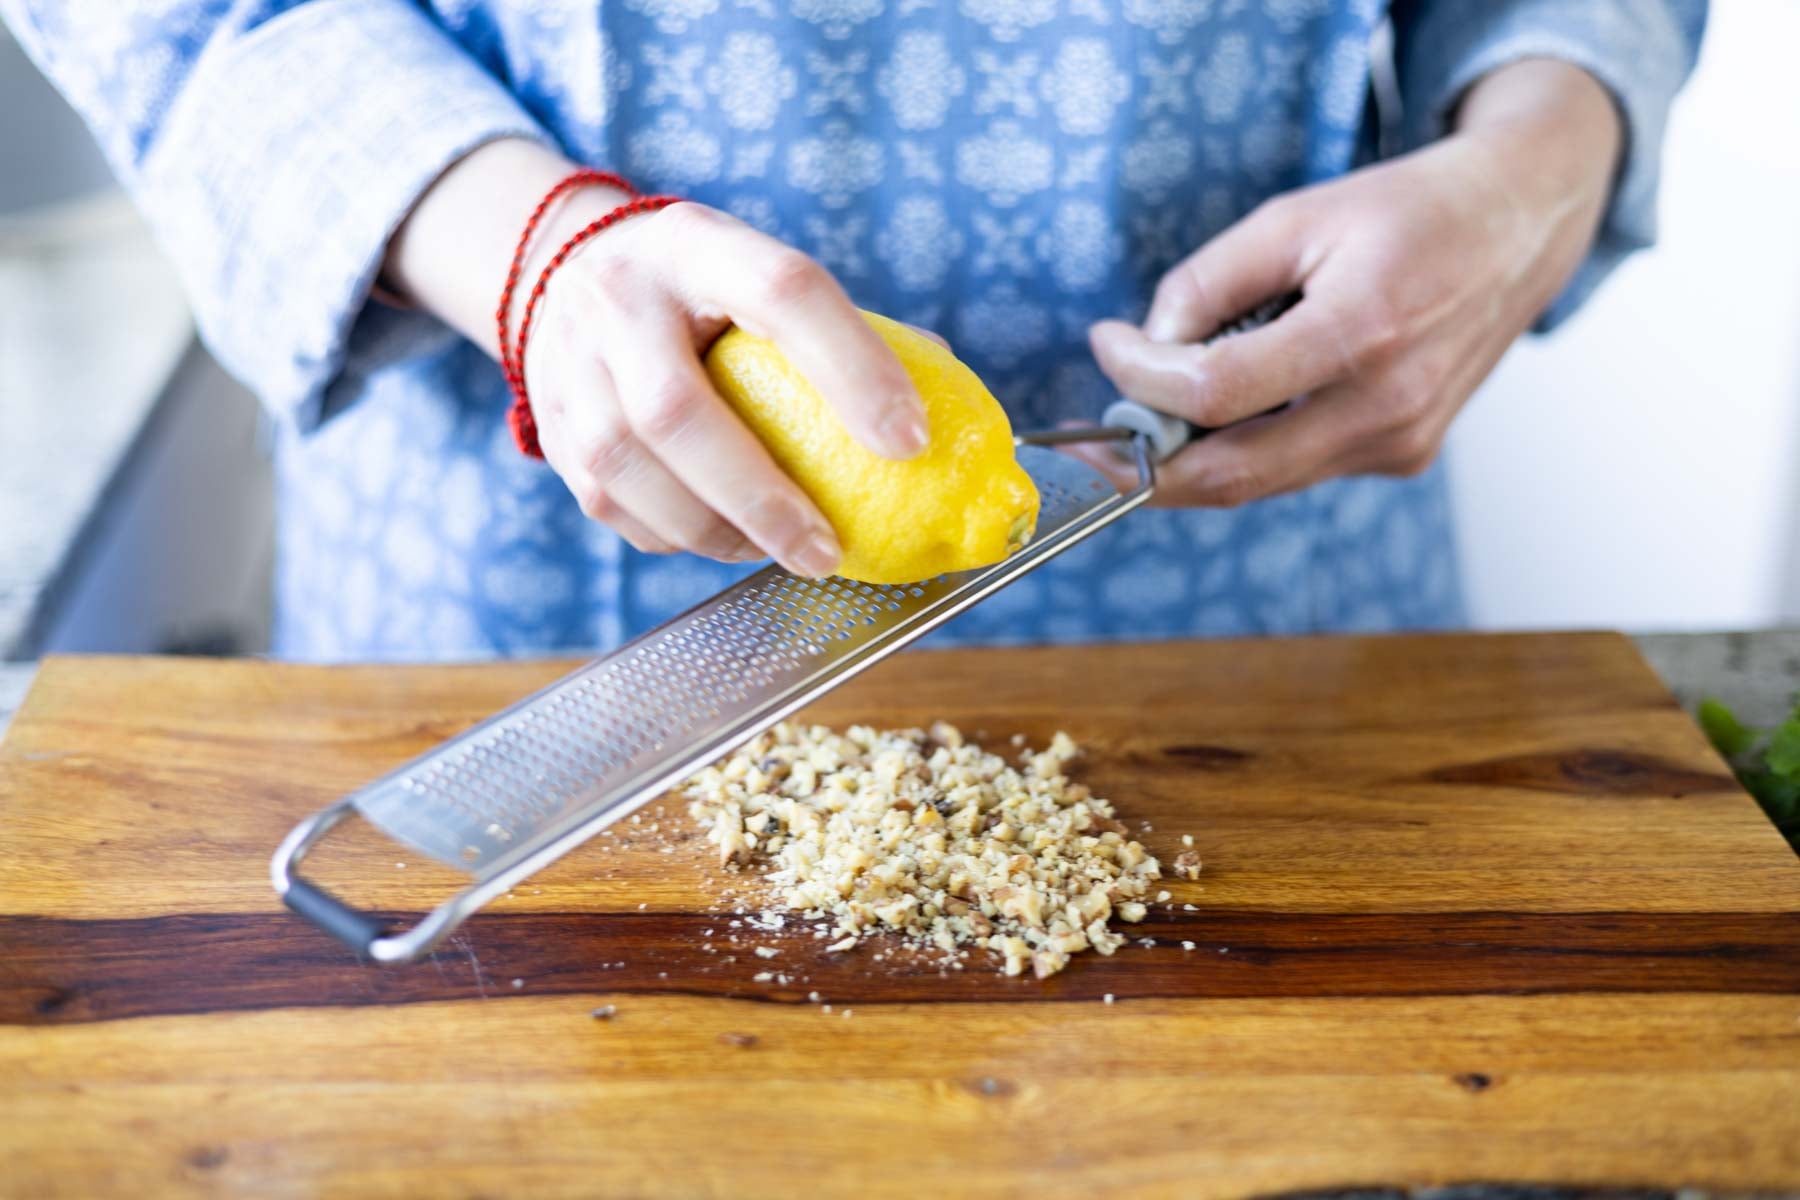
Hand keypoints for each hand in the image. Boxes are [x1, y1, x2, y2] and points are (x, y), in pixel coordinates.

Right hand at [381, 141, 927, 576]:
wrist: (562, 273)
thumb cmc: (700, 290)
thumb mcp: (756, 272)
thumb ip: (842, 332)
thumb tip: (946, 414)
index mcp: (698, 246)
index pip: (785, 293)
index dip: (853, 368)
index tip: (911, 442)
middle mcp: (620, 298)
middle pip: (679, 410)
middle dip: (763, 498)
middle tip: (827, 551)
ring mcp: (571, 365)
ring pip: (631, 469)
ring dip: (717, 530)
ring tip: (780, 551)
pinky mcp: (552, 429)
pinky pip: (612, 504)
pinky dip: (677, 536)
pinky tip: (725, 539)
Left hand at [1080, 59, 1622, 506]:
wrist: (1519, 228)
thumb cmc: (1407, 213)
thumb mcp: (1293, 216)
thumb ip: (1207, 283)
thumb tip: (1147, 351)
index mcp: (1362, 331)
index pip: (1214, 392)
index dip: (1139, 378)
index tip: (1107, 344)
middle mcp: (1387, 406)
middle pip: (1230, 475)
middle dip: (1144, 465)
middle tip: (1087, 444)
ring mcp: (1399, 444)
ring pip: (1259, 482)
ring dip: (1192, 457)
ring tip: (1150, 411)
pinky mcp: (1402, 458)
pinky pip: (1296, 469)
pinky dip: (1249, 445)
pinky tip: (1243, 399)